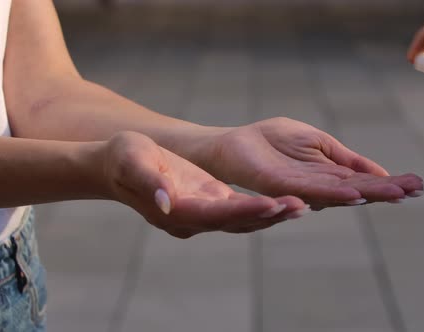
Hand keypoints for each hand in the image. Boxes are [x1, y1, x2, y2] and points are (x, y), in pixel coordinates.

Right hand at [101, 132, 307, 237]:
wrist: (119, 165)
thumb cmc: (124, 159)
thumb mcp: (132, 162)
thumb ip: (149, 183)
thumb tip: (166, 202)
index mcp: (176, 211)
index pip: (216, 214)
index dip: (245, 210)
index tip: (272, 204)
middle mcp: (194, 219)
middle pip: (236, 221)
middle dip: (269, 215)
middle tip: (302, 206)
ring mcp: (204, 213)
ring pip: (244, 219)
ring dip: (273, 214)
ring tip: (304, 205)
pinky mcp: (212, 202)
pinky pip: (243, 209)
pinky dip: (265, 207)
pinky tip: (288, 200)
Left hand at [208, 118, 423, 209]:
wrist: (236, 144)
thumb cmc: (274, 142)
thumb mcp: (319, 143)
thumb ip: (346, 160)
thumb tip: (380, 173)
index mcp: (330, 174)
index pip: (365, 179)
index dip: (391, 183)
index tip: (418, 184)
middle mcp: (320, 186)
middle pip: (358, 189)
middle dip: (386, 190)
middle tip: (416, 190)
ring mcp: (301, 188)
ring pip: (339, 193)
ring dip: (367, 193)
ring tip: (394, 192)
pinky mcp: (280, 185)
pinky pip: (310, 190)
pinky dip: (334, 192)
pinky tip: (354, 193)